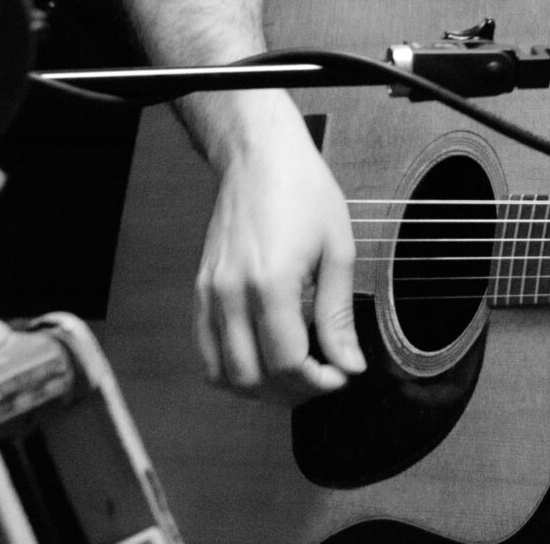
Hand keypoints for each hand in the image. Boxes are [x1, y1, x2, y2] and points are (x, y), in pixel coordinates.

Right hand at [191, 117, 364, 400]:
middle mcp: (232, 294)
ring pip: (223, 374)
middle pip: (252, 378)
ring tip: (295, 375)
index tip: (340, 377)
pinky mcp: (200, 291)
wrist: (259, 157)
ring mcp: (209, 294)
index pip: (287, 362)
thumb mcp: (337, 249)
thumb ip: (338, 315)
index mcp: (271, 283)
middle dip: (291, 392)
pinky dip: (234, 369)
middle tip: (321, 380)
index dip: (317, 382)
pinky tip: (264, 358)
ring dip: (260, 388)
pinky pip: (206, 351)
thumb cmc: (302, 191)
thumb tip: (349, 363)